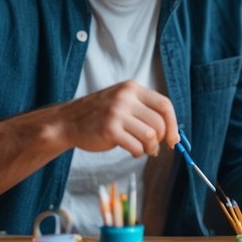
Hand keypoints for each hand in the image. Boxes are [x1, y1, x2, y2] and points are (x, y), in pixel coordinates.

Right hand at [49, 81, 178, 157]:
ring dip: (151, 148)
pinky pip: (136, 147)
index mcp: (132, 88)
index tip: (174, 139)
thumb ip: (144, 110)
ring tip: (145, 150)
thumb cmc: (100, 115)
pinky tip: (132, 150)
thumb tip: (172, 132)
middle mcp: (125, 98)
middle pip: (159, 123)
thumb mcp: (122, 101)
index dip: (173, 124)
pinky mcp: (109, 130)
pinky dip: (138, 153)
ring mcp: (116, 113)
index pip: (164, 105)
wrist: (68, 121)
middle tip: (155, 147)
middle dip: (162, 139)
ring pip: (150, 136)